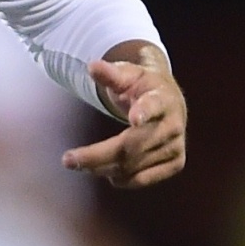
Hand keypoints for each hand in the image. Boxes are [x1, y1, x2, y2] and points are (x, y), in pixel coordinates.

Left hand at [62, 41, 186, 188]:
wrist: (169, 102)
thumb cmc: (141, 86)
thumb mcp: (127, 75)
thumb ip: (110, 74)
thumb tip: (92, 66)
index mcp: (162, 97)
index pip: (153, 105)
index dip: (144, 112)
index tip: (134, 119)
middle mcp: (173, 124)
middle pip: (132, 146)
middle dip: (98, 156)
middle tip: (68, 160)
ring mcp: (176, 146)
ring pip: (134, 166)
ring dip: (103, 168)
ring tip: (80, 164)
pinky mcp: (176, 164)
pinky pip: (143, 179)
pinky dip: (121, 179)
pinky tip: (106, 172)